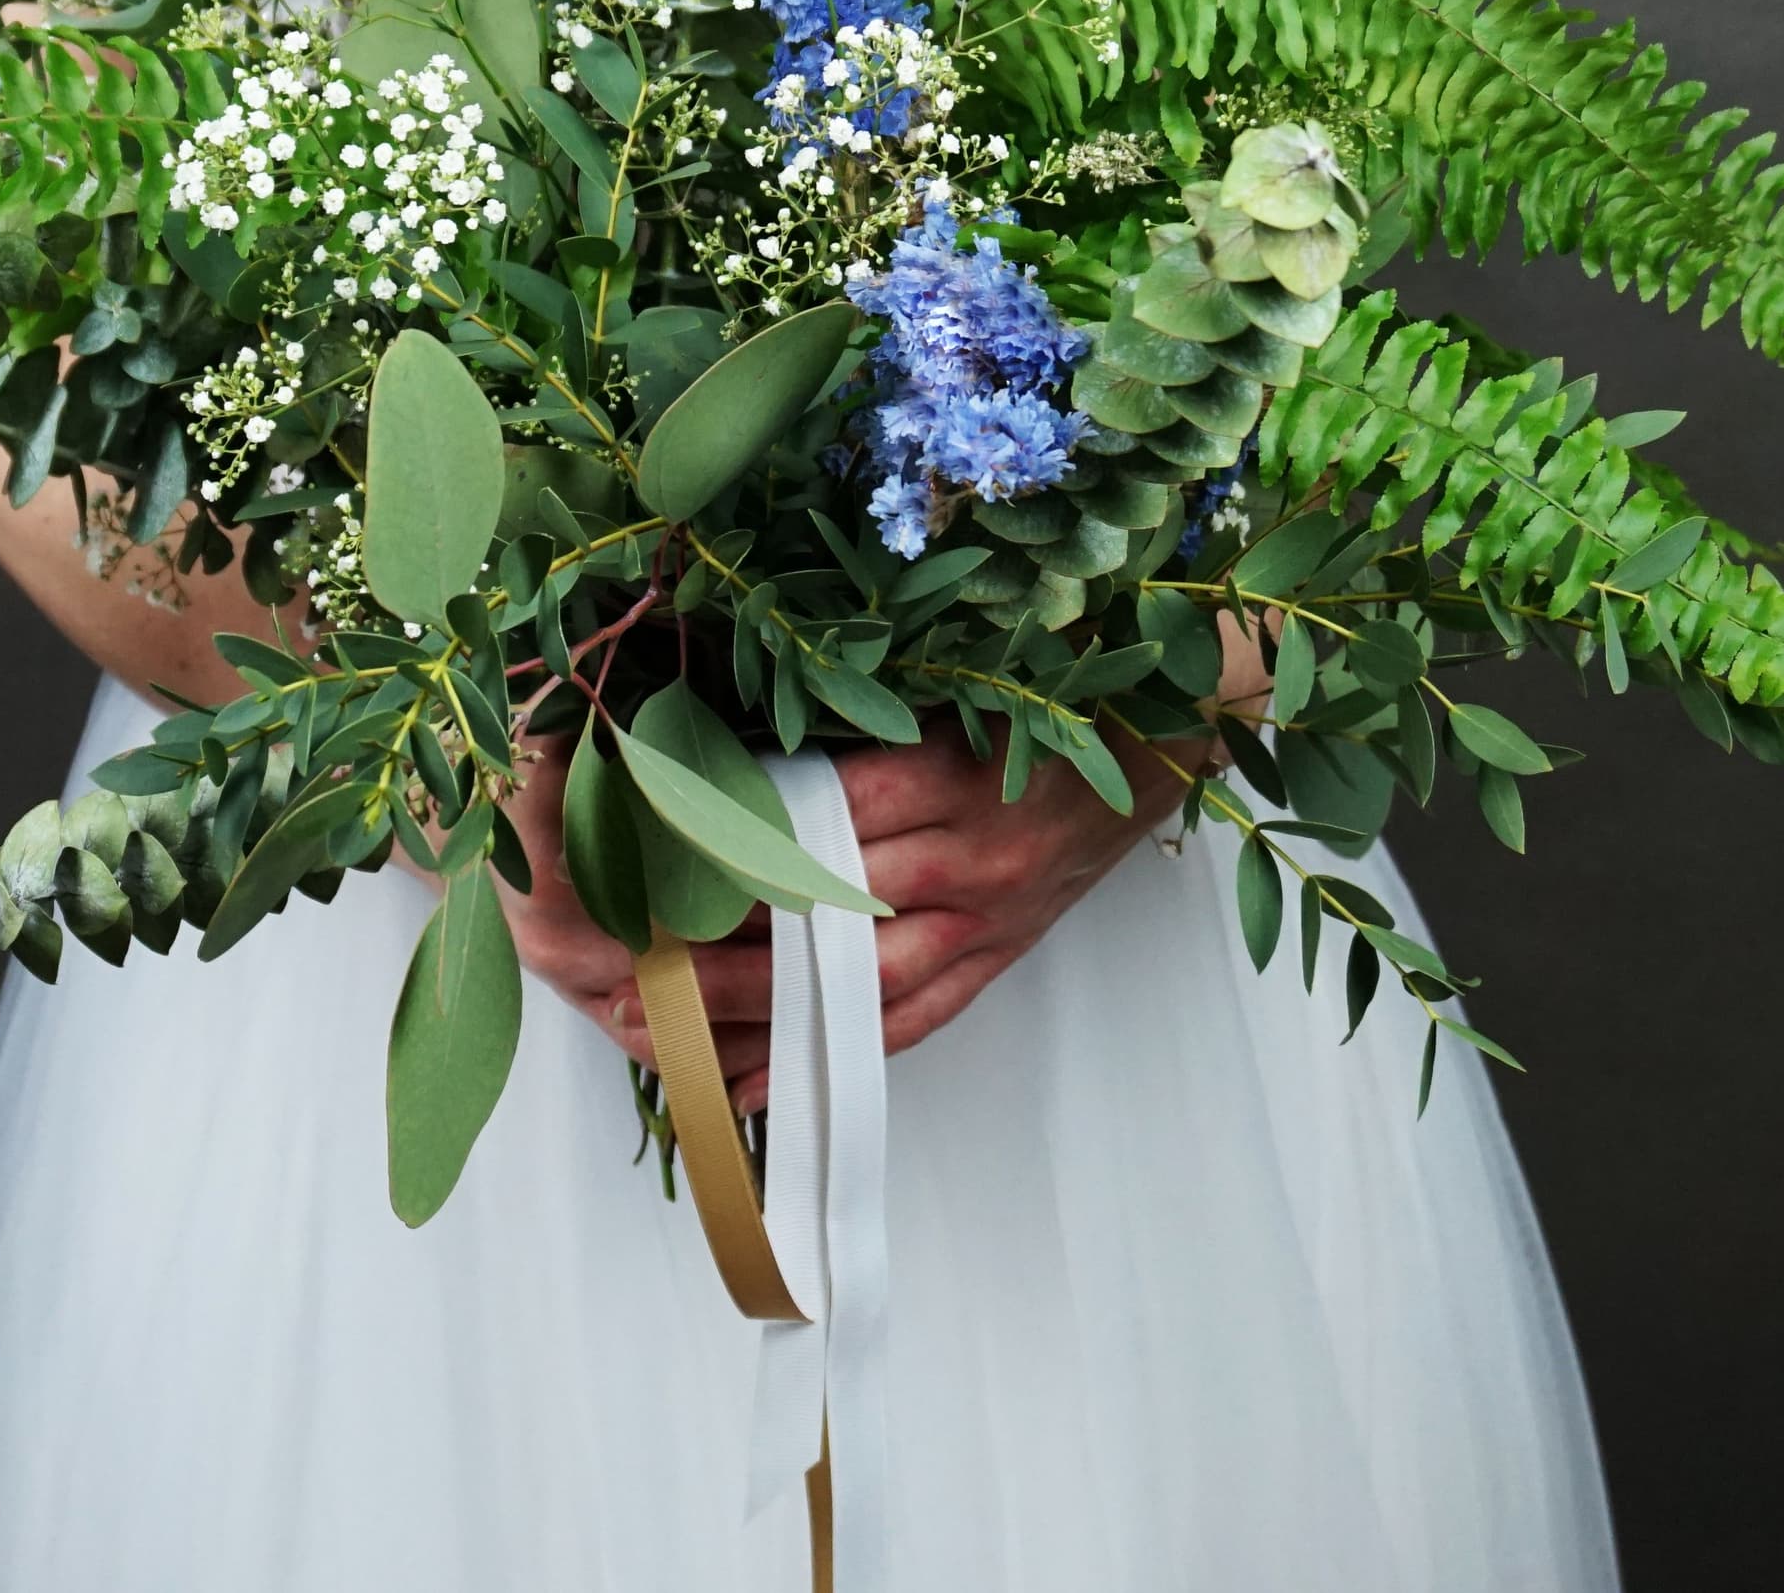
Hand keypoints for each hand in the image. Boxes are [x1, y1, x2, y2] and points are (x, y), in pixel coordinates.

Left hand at [665, 724, 1209, 1110]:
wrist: (1152, 742)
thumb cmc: (1038, 707)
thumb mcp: (948, 698)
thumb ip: (852, 739)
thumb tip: (725, 767)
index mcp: (947, 777)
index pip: (816, 821)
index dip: (728, 848)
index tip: (643, 864)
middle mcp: (967, 858)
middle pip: (826, 917)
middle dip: (722, 951)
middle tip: (631, 973)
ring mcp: (986, 921)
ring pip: (858, 985)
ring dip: (758, 1017)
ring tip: (667, 1035)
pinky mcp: (998, 958)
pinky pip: (908, 1024)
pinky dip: (828, 1057)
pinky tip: (752, 1086)